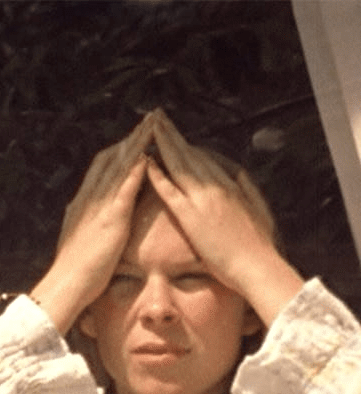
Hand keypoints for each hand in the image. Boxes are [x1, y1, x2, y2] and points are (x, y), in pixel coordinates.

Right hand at [31, 111, 158, 332]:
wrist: (67, 282)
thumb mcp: (77, 236)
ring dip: (137, 144)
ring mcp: (99, 206)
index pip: (102, 166)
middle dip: (131, 138)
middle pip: (111, 159)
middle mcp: (90, 198)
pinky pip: (124, 189)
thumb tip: (80, 213)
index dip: (119, 150)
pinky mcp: (110, 218)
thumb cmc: (74, 268)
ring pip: (119, 167)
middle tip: (150, 119)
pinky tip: (147, 157)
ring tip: (153, 126)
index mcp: (84, 202)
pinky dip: (136, 171)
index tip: (133, 136)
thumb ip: (83, 220)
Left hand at [145, 110, 303, 324]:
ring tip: (149, 127)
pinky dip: (158, 175)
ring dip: (163, 145)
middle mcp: (215, 187)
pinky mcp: (192, 216)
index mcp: (228, 186)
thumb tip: (240, 176)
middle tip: (156, 116)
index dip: (186, 143)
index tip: (173, 130)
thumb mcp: (256, 210)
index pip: (202, 159)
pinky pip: (171, 192)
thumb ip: (246, 190)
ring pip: (179, 166)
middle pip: (189, 155)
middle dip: (171, 134)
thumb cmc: (257, 244)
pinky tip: (147, 162)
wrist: (257, 265)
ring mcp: (203, 200)